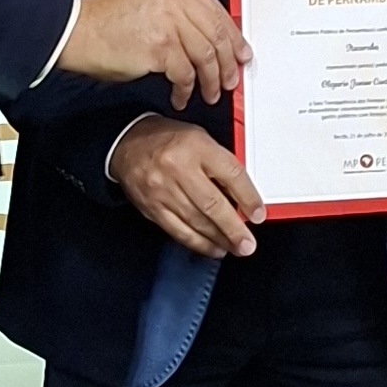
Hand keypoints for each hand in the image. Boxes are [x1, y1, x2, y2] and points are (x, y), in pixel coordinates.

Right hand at [59, 0, 248, 107]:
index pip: (216, 10)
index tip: (240, 53)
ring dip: (210, 80)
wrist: (75, 31)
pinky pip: (185, 73)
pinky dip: (186, 89)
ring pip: (205, 55)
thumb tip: (210, 38)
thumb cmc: (107, 20)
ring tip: (209, 92)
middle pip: (216, 33)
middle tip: (230, 79)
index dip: (232, 36)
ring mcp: (168, 20)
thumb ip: (180, 11)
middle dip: (228, 61)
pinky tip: (182, 95)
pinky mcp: (159, 46)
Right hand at [110, 116, 264, 258]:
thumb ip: (221, 164)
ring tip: (235, 248)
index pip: (230, 174)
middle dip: (233, 229)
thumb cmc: (168, 140)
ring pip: (196, 222)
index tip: (259, 214)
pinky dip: (198, 243)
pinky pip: (178, 231)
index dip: (248, 198)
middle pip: (213, 204)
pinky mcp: (152, 208)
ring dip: (219, 239)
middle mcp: (179, 168)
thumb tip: (243, 196)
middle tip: (248, 243)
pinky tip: (212, 248)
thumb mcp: (200, 138)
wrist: (127, 143)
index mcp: (196, 146)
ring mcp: (163, 190)